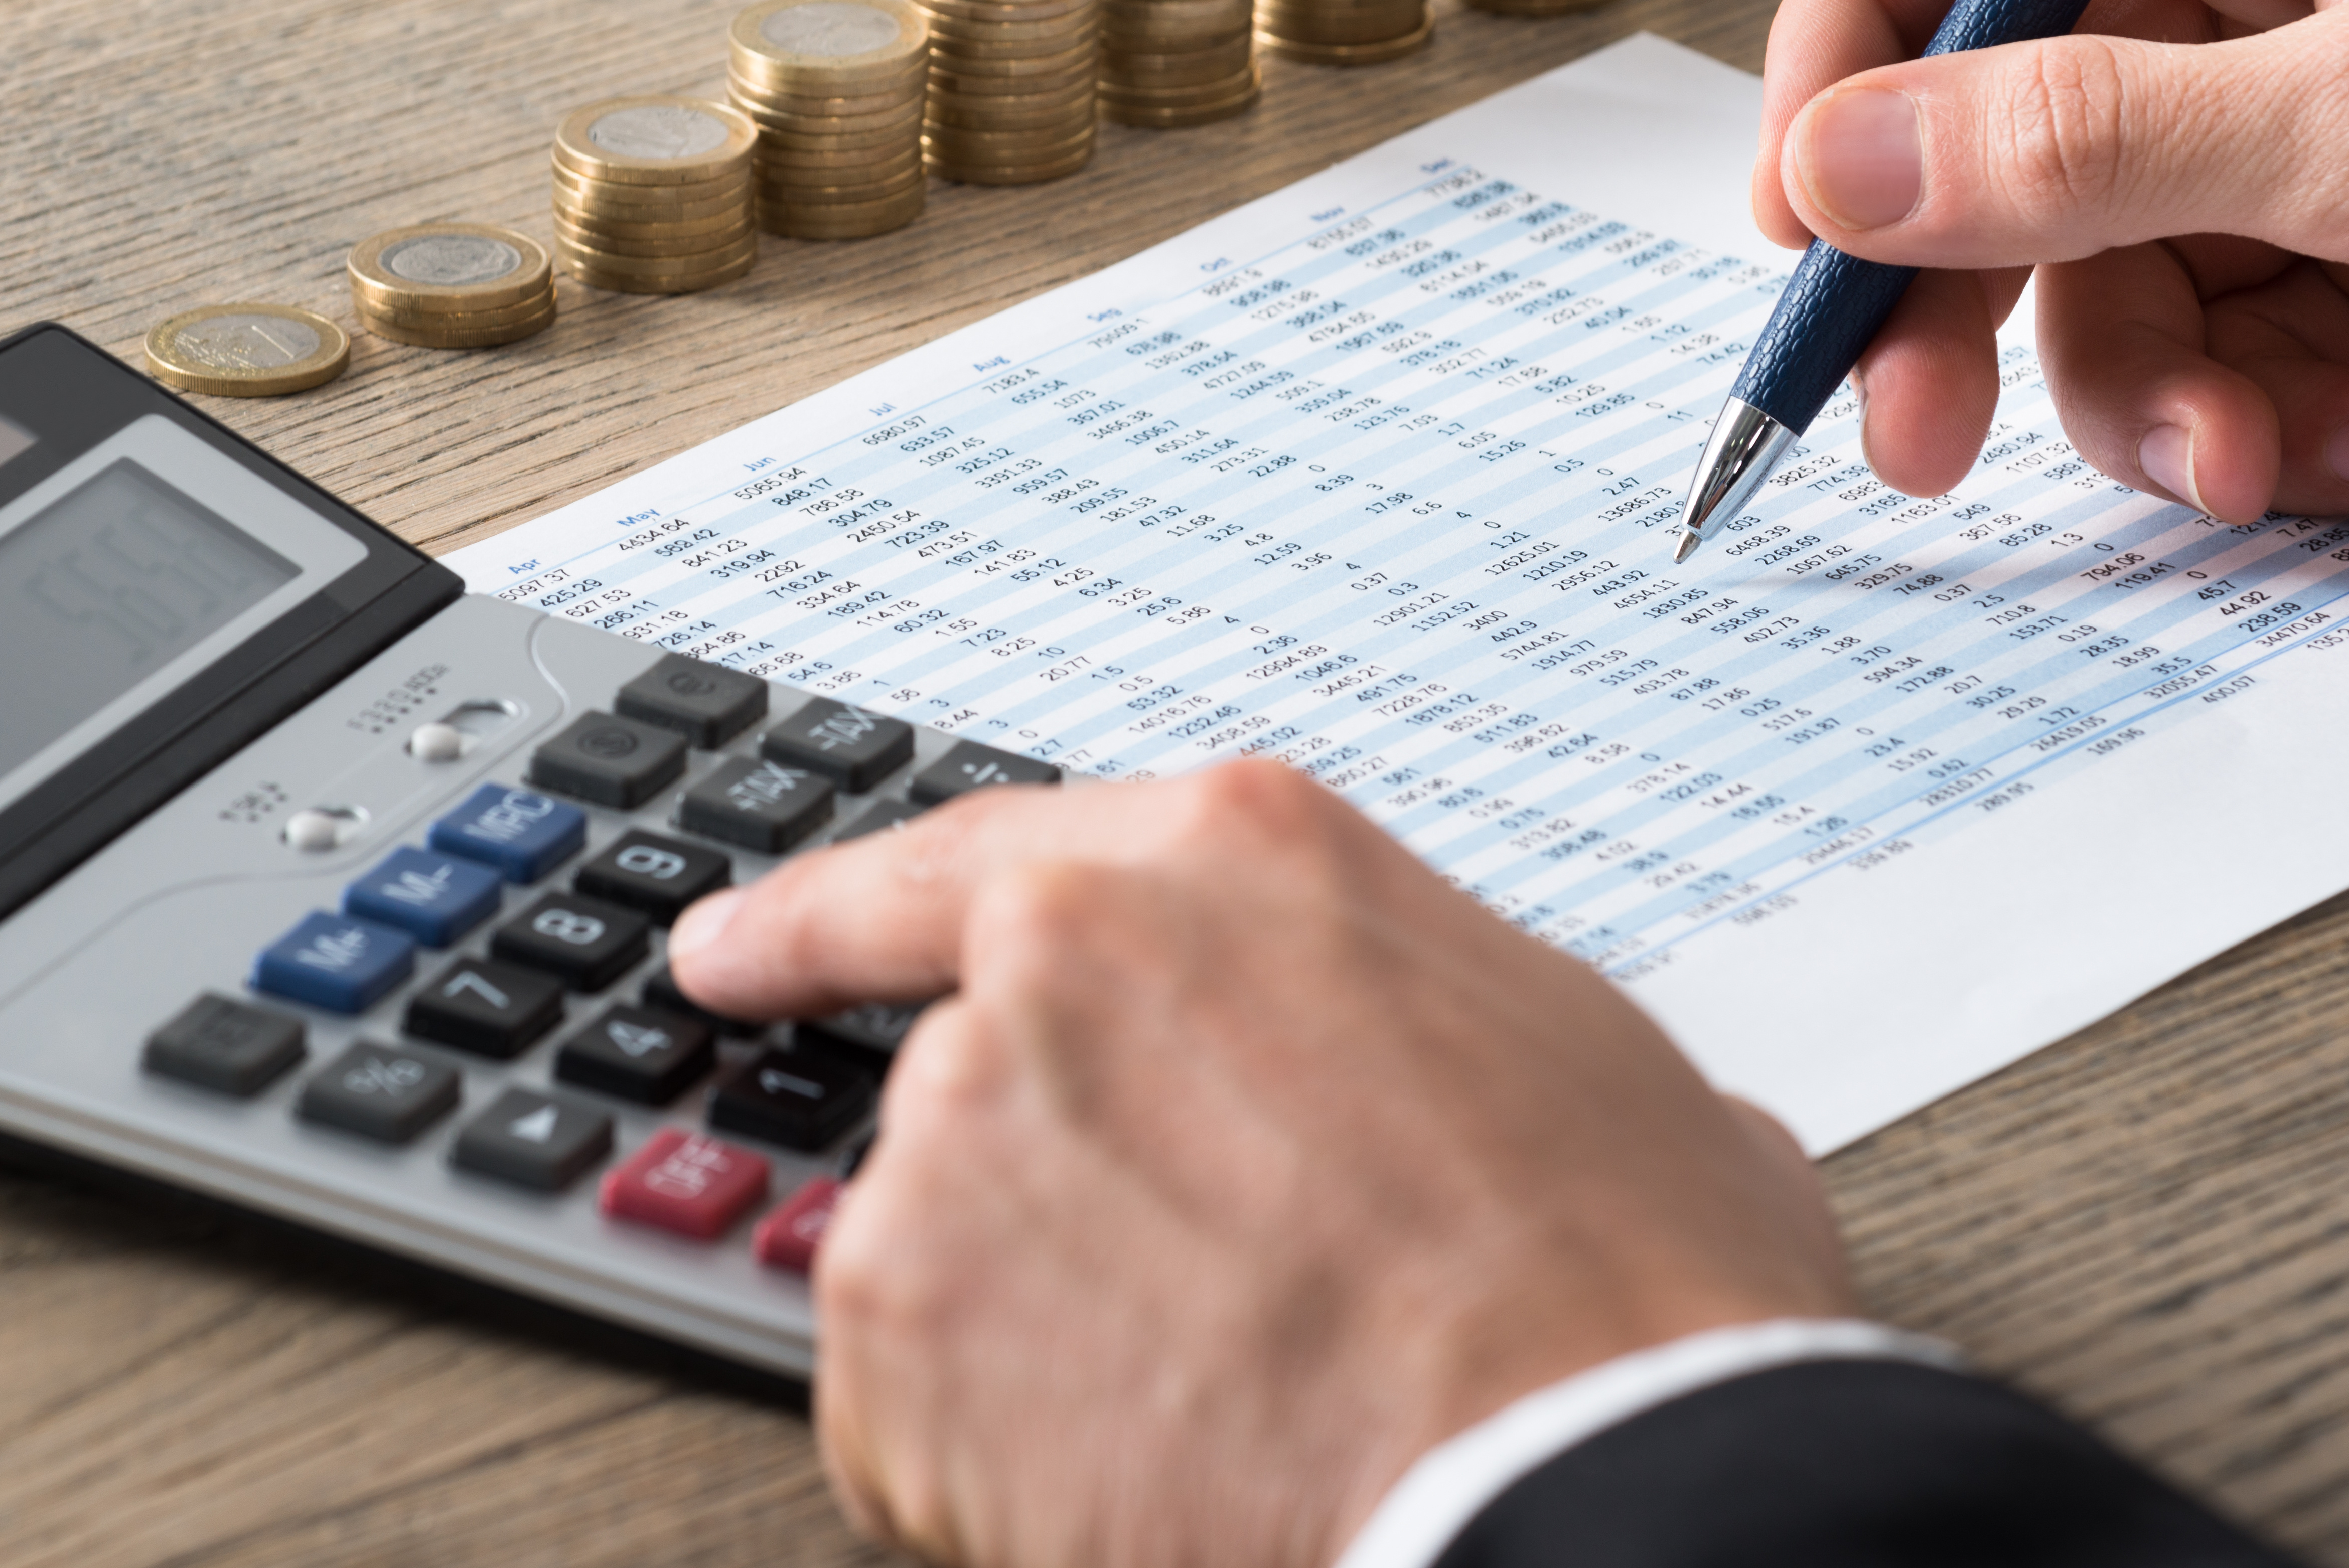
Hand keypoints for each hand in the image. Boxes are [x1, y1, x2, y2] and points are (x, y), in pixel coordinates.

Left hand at [670, 762, 1851, 1567]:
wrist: (1580, 1487)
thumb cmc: (1618, 1296)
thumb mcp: (1582, 1061)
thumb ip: (1450, 1022)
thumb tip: (1476, 1080)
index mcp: (1235, 862)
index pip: (972, 860)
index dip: (829, 915)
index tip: (730, 953)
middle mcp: (1066, 959)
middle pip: (967, 1078)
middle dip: (1030, 1197)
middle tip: (1125, 1298)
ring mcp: (961, 1129)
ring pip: (932, 1244)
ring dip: (1028, 1337)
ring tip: (1199, 1406)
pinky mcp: (899, 1309)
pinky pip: (901, 1402)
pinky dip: (983, 1464)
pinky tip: (1134, 1480)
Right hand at [1758, 0, 2348, 523]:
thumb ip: (2086, 143)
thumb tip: (1847, 157)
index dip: (1865, 44)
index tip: (1805, 208)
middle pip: (2011, 120)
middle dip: (1971, 286)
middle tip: (1911, 426)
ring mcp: (2324, 142)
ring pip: (2103, 277)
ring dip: (2156, 394)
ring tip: (2259, 450)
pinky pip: (2217, 362)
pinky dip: (2268, 430)